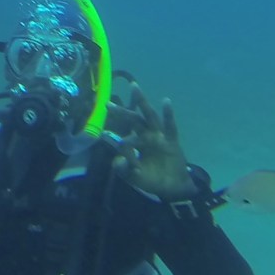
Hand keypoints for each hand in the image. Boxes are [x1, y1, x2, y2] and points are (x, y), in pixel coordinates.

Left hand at [110, 83, 197, 200]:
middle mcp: (146, 136)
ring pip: (149, 116)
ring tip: (134, 87)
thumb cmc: (151, 179)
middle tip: (107, 104)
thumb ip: (123, 168)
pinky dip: (168, 114)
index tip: (103, 135)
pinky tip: (165, 101)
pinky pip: (170, 126)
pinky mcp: (171, 140)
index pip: (122, 136)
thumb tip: (116, 160)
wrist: (172, 187)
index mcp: (136, 143)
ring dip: (142, 102)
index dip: (113, 137)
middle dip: (121, 112)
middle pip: (132, 120)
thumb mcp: (133, 176)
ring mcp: (159, 136)